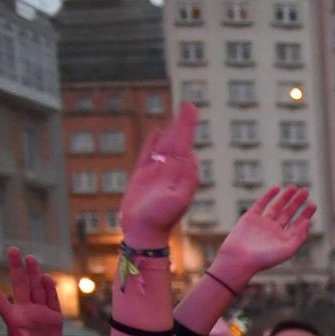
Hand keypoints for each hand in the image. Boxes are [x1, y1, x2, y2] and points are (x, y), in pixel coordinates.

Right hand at [119, 103, 199, 246]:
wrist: (143, 231)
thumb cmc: (161, 219)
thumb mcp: (178, 199)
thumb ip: (185, 180)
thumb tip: (190, 157)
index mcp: (182, 174)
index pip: (186, 145)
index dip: (188, 128)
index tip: (192, 112)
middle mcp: (171, 171)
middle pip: (178, 141)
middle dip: (183, 123)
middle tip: (189, 105)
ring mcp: (157, 172)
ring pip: (164, 145)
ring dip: (171, 130)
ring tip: (178, 115)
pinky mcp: (142, 175)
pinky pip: (148, 154)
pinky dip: (153, 142)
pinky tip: (158, 132)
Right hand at [215, 184, 314, 281]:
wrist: (239, 259)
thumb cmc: (264, 259)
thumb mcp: (287, 250)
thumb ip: (299, 237)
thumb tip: (307, 223)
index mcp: (283, 240)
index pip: (298, 224)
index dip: (306, 214)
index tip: (313, 205)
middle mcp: (274, 231)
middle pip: (288, 213)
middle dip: (297, 202)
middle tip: (306, 191)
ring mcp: (262, 224)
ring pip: (276, 207)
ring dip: (285, 197)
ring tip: (294, 187)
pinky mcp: (250, 218)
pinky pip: (261, 204)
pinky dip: (268, 196)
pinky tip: (276, 189)